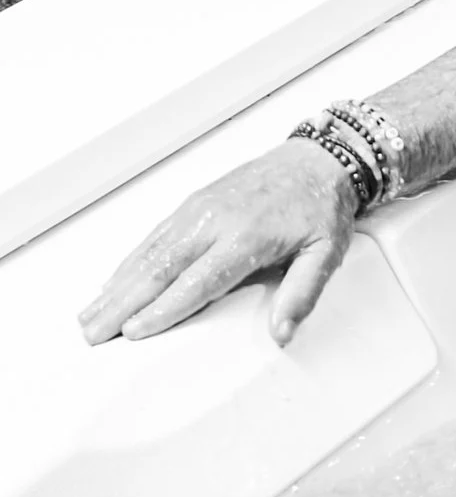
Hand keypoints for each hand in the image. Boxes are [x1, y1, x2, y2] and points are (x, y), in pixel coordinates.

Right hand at [78, 140, 358, 347]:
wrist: (315, 161)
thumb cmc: (320, 209)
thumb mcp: (326, 253)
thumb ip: (303, 293)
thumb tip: (282, 334)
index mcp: (247, 237)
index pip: (197, 281)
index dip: (164, 309)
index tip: (134, 333)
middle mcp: (213, 221)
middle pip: (159, 269)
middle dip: (123, 305)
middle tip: (93, 334)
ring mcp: (197, 210)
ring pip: (147, 253)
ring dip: (115, 287)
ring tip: (88, 316)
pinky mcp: (191, 204)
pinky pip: (153, 238)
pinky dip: (127, 264)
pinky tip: (111, 285)